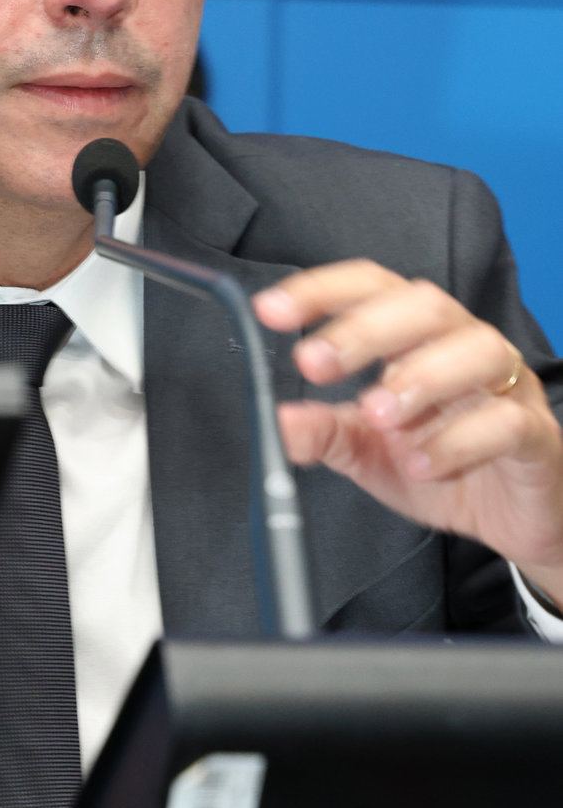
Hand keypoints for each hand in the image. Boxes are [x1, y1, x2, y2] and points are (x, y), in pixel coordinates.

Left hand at [254, 260, 562, 604]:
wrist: (512, 519)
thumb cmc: (441, 465)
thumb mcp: (368, 451)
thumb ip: (325, 432)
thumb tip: (277, 421)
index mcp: (417, 337)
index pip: (372, 288)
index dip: (321, 290)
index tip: (270, 310)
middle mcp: (463, 346)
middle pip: (423, 305)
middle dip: (363, 328)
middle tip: (314, 364)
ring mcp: (506, 386)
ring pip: (476, 349)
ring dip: (419, 376)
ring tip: (376, 412)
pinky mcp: (535, 435)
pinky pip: (507, 422)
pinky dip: (459, 440)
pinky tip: (421, 464)